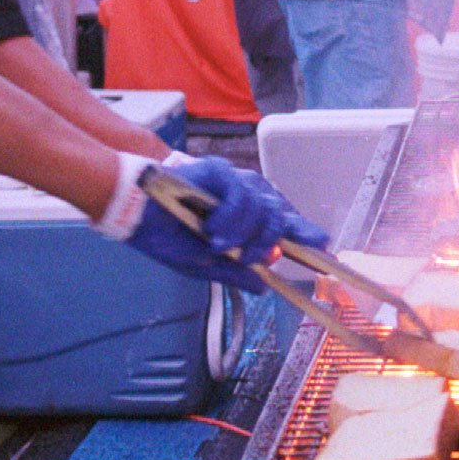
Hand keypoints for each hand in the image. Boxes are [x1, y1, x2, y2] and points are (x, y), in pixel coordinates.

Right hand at [122, 157, 324, 292]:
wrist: (136, 215)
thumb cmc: (167, 236)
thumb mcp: (204, 265)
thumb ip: (235, 272)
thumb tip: (263, 287)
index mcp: (245, 221)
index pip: (284, 225)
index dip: (304, 233)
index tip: (322, 246)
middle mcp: (245, 200)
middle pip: (280, 218)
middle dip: (268, 242)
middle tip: (246, 257)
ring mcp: (234, 184)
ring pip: (265, 207)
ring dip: (247, 232)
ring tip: (221, 243)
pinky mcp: (221, 172)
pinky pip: (243, 193)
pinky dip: (233, 216)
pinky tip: (216, 229)